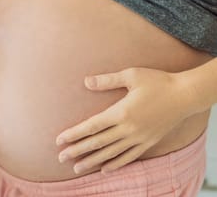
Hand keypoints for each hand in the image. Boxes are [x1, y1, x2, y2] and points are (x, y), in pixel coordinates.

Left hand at [55, 67, 194, 174]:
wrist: (186, 95)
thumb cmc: (157, 81)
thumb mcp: (131, 75)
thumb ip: (107, 80)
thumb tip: (86, 82)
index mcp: (121, 112)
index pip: (92, 126)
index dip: (74, 134)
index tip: (59, 140)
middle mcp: (129, 129)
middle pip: (97, 143)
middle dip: (77, 150)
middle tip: (61, 157)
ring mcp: (139, 138)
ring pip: (111, 153)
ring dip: (92, 161)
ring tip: (77, 168)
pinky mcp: (149, 142)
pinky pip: (129, 157)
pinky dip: (116, 164)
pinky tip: (104, 169)